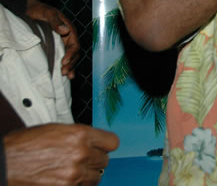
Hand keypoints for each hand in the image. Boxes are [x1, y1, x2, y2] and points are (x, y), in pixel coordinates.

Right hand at [4, 123, 119, 185]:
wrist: (4, 164)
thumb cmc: (24, 146)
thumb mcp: (55, 130)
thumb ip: (78, 135)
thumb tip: (92, 140)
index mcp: (80, 135)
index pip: (112, 142)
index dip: (105, 145)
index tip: (101, 147)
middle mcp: (81, 154)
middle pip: (104, 161)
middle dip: (93, 160)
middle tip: (80, 159)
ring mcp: (74, 174)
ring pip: (95, 177)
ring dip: (86, 175)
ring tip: (70, 170)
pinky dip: (75, 185)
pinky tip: (63, 179)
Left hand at [25, 0, 79, 78]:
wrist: (32, 10)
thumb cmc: (41, 10)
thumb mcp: (48, 13)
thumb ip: (56, 21)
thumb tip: (65, 30)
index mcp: (69, 30)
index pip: (74, 45)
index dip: (71, 54)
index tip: (64, 62)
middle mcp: (68, 37)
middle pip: (74, 53)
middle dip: (71, 63)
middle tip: (64, 72)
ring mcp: (63, 43)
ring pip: (71, 57)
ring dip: (70, 66)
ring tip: (66, 75)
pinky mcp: (57, 46)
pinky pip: (64, 57)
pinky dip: (67, 65)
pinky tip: (66, 74)